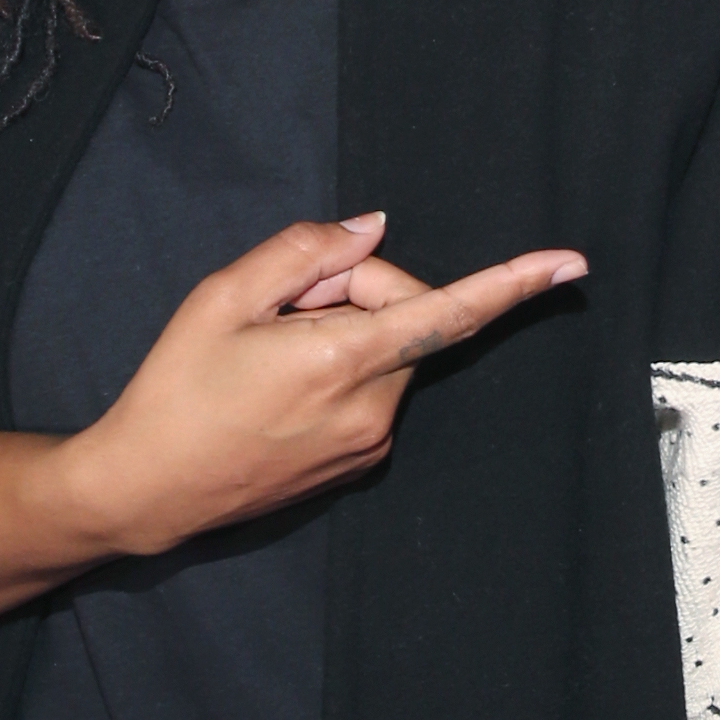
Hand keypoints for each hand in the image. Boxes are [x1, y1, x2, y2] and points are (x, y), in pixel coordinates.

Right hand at [62, 212, 587, 559]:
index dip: (514, 283)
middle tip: (276, 311)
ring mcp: (371, 442)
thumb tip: (371, 229)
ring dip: (343, 335)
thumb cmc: (175, 389)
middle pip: (401, 315)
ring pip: (385, 353)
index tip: (571, 265)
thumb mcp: (223, 298)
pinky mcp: (361, 462)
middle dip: (353, 293)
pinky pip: (371, 391)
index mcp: (344, 359)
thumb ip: (306, 253)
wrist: (148, 490)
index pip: (448, 311)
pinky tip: (276, 390)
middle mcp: (373, 407)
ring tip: (267, 358)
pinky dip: (338, 372)